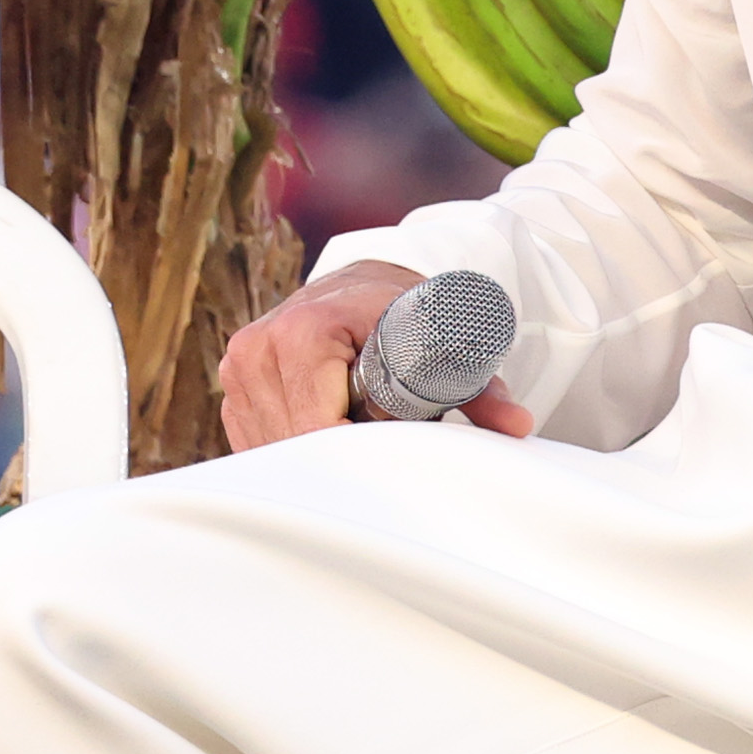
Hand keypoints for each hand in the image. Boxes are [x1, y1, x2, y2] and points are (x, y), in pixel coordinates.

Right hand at [220, 262, 533, 449]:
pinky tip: (328, 439)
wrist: (362, 284)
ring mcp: (239, 370)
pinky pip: (258, 444)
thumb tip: (518, 425)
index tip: (390, 469)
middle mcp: (259, 347)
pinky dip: (294, 451)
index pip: (319, 428)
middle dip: (339, 459)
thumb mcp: (445, 343)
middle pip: (294, 443)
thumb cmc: (404, 314)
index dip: (356, 457)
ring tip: (357, 436)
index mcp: (304, 332)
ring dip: (315, 455)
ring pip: (273, 450)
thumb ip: (480, 388)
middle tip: (382, 462)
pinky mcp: (234, 390)